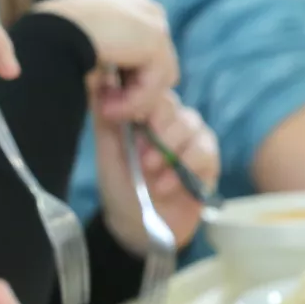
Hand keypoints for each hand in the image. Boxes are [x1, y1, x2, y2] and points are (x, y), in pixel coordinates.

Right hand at [32, 0, 176, 120]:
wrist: (46, 33)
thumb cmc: (51, 42)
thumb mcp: (83, 52)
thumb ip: (107, 67)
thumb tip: (118, 95)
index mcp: (129, 9)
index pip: (144, 53)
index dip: (126, 80)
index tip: (103, 99)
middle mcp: (147, 11)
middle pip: (156, 66)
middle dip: (132, 91)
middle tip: (104, 109)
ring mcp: (154, 23)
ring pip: (158, 78)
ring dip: (132, 101)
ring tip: (104, 112)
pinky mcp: (155, 39)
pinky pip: (154, 84)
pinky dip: (133, 102)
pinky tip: (107, 110)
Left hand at [94, 91, 219, 254]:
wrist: (136, 225)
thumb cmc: (119, 184)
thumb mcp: (106, 150)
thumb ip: (105, 117)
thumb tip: (95, 78)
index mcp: (145, 115)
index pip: (152, 92)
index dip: (143, 105)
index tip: (129, 122)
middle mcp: (171, 122)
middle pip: (174, 107)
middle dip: (157, 131)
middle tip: (140, 157)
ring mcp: (192, 141)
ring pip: (192, 125)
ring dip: (169, 150)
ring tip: (149, 171)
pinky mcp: (208, 163)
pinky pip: (206, 151)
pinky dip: (184, 168)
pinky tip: (164, 186)